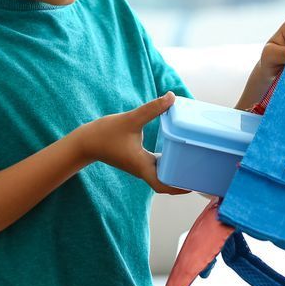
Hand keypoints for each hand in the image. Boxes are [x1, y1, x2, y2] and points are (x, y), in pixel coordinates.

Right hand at [75, 92, 189, 194]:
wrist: (85, 142)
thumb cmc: (104, 134)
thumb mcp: (130, 119)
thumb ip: (151, 109)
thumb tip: (171, 97)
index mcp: (142, 165)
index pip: (162, 185)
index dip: (178, 188)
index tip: (193, 185)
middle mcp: (142, 169)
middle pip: (165, 182)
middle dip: (182, 181)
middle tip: (199, 172)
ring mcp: (139, 165)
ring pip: (161, 174)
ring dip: (174, 172)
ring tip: (192, 163)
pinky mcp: (136, 159)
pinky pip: (155, 165)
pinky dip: (166, 163)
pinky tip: (175, 151)